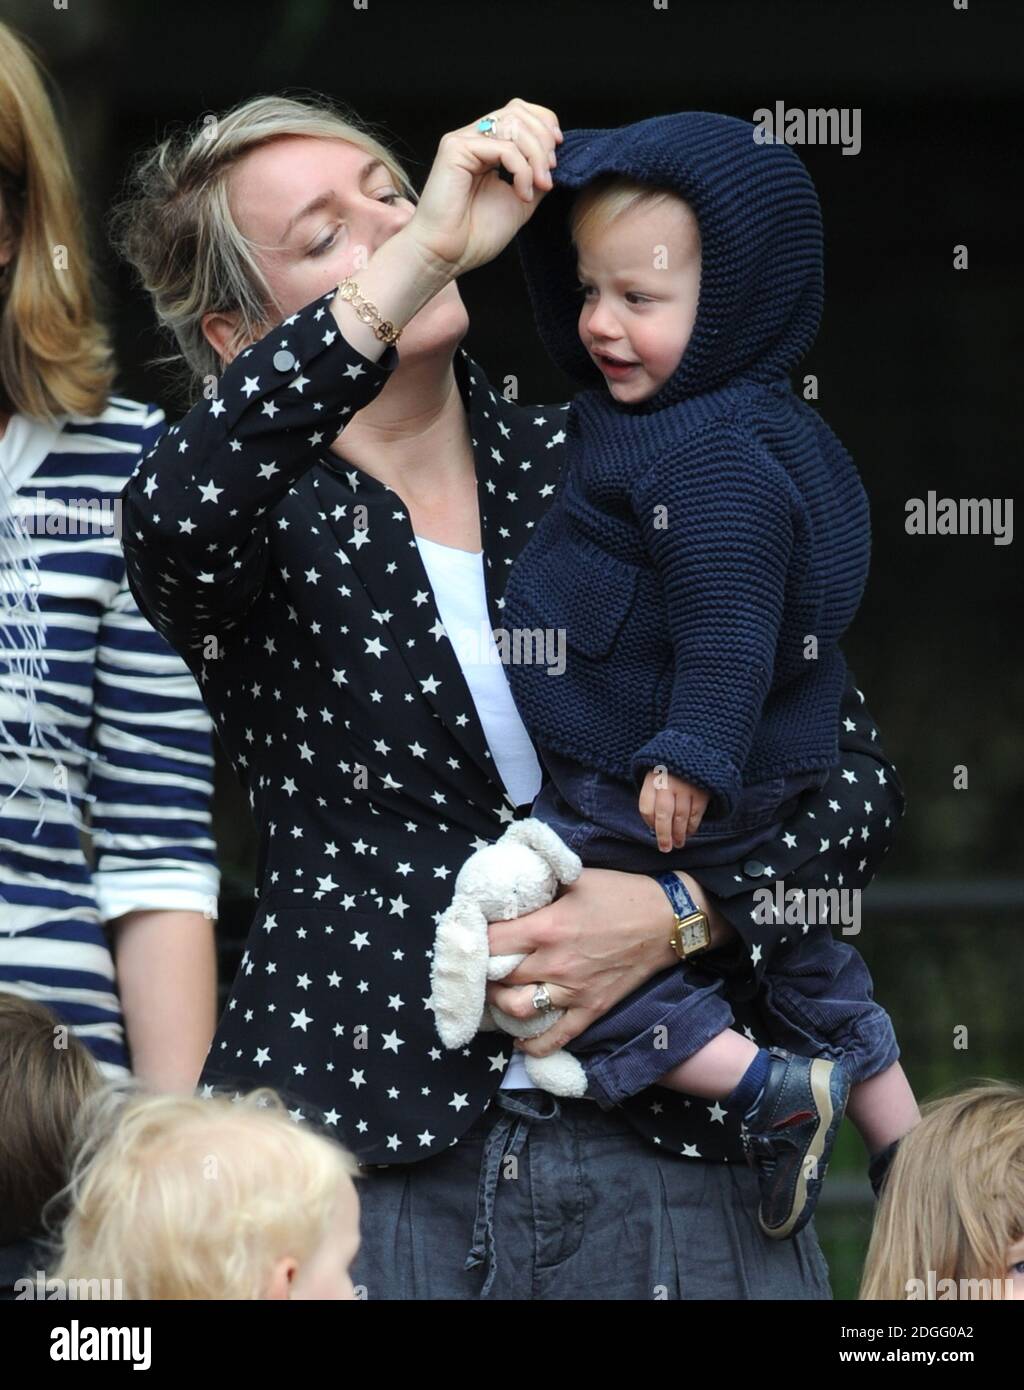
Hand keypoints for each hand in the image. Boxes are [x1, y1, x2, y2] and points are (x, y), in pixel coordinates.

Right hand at [405, 98, 562, 275]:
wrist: (447, 256)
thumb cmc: (475, 235)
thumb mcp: (521, 201)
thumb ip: (536, 176)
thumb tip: (555, 159)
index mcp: (487, 147)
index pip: (519, 113)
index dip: (544, 124)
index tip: (557, 153)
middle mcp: (474, 138)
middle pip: (518, 111)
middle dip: (544, 139)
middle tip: (549, 173)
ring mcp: (463, 141)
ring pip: (513, 124)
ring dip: (536, 154)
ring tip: (540, 185)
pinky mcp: (456, 149)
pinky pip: (503, 147)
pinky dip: (521, 170)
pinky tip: (522, 195)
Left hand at [483, 866, 736, 1057]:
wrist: (667, 920)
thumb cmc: (620, 893)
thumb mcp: (576, 876)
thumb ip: (541, 884)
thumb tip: (511, 886)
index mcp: (547, 928)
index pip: (491, 942)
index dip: (474, 940)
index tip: (470, 936)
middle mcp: (554, 963)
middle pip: (497, 978)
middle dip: (482, 972)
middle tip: (478, 965)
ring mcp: (572, 991)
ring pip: (517, 1010)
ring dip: (499, 1004)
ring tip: (496, 993)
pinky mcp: (590, 1009)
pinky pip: (555, 1037)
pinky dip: (533, 1043)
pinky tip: (519, 1038)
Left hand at [638, 768, 709, 850]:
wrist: (697, 748)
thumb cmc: (671, 768)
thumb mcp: (656, 773)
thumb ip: (653, 794)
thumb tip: (653, 824)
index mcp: (652, 778)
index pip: (646, 807)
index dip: (649, 821)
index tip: (653, 829)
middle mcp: (668, 783)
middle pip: (663, 815)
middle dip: (664, 835)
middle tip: (665, 848)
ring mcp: (686, 787)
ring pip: (680, 817)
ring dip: (679, 834)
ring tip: (678, 844)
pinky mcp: (702, 792)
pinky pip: (695, 815)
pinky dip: (692, 827)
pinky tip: (689, 833)